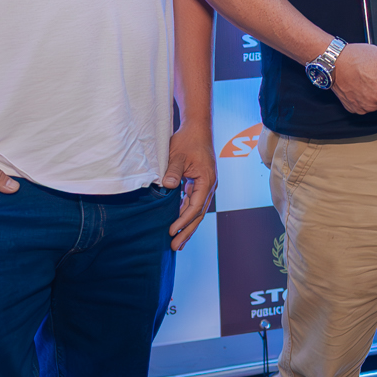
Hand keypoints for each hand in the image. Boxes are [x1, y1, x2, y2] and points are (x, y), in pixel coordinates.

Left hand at [164, 120, 216, 249]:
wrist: (198, 129)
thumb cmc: (188, 140)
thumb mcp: (177, 155)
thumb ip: (173, 171)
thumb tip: (167, 186)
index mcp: (207, 180)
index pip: (196, 206)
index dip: (183, 220)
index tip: (172, 230)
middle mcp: (210, 186)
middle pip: (198, 214)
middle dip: (187, 231)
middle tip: (176, 246)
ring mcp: (206, 186)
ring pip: (197, 211)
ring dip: (187, 226)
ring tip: (178, 242)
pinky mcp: (200, 185)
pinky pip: (194, 204)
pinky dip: (186, 215)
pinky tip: (179, 224)